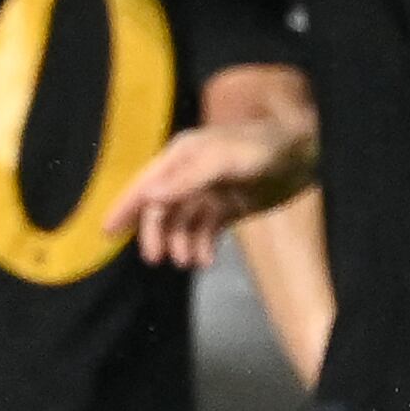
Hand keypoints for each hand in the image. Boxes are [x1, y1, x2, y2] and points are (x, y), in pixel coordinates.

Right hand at [102, 121, 315, 268]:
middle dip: (157, 233)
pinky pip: (204, 231)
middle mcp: (188, 175)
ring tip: (189, 261)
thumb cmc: (259, 149)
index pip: (145, 184)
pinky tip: (206, 260)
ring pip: (181, 223)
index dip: (125, 206)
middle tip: (157, 259)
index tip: (106, 231)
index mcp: (180, 156)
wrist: (302, 153)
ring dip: (180, 243)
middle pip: (160, 209)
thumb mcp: (223, 159)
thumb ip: (187, 177)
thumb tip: (150, 196)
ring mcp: (207, 192)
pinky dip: (202, 246)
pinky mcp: (225, 208)